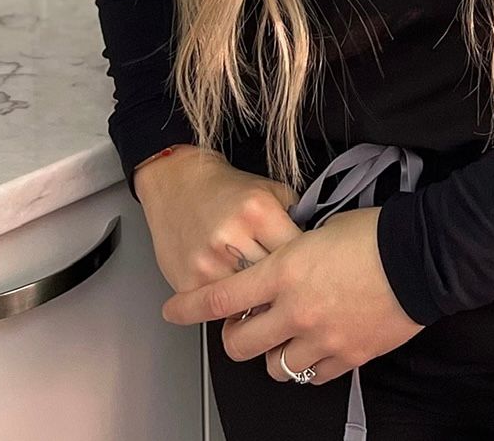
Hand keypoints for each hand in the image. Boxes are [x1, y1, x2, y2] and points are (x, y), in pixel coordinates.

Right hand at [135, 147, 302, 293]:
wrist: (177, 184)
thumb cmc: (226, 189)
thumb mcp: (270, 191)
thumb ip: (295, 218)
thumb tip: (315, 252)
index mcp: (258, 211)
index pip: (297, 254)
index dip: (309, 266)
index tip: (312, 272)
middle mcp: (231, 237)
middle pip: (274, 283)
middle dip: (286, 290)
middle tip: (294, 291)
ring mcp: (208, 263)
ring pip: (249, 303)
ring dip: (260, 304)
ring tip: (267, 296)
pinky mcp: (189, 283)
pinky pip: (221, 310)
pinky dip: (233, 308)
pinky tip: (239, 297)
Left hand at [161, 204, 424, 385]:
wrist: (420, 258)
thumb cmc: (375, 233)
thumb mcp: (320, 231)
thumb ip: (292, 253)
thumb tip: (279, 266)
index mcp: (284, 270)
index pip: (221, 297)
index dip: (190, 307)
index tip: (173, 311)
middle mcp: (295, 309)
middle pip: (239, 344)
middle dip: (233, 338)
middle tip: (241, 327)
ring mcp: (321, 338)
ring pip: (275, 367)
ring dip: (273, 353)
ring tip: (285, 336)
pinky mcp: (347, 357)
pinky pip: (312, 376)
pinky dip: (308, 365)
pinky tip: (315, 346)